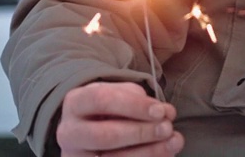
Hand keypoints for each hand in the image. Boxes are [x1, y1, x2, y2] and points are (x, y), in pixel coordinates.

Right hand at [56, 81, 183, 156]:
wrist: (87, 129)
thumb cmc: (108, 109)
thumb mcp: (117, 94)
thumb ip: (140, 100)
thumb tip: (165, 113)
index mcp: (75, 103)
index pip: (102, 100)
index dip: (134, 106)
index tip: (160, 110)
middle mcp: (69, 133)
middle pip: (106, 136)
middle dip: (141, 133)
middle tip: (167, 128)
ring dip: (150, 152)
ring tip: (174, 142)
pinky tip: (164, 155)